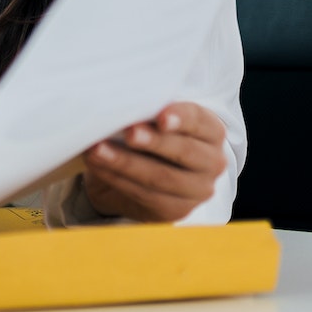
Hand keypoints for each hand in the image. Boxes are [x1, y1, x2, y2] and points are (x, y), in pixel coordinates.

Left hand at [79, 101, 225, 221]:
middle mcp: (212, 162)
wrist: (142, 173)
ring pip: (161, 177)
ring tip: (98, 150)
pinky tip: (98, 166)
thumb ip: (147, 110)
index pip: (199, 121)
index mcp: (211, 131)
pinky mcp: (176, 210)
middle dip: (154, 142)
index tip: (161, 117)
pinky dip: (117, 178)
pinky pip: (145, 195)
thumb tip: (121, 101)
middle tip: (129, 133)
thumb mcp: (154, 118)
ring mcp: (198, 190)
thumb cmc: (150, 133)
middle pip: (184, 151)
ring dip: (125, 162)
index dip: (181, 118)